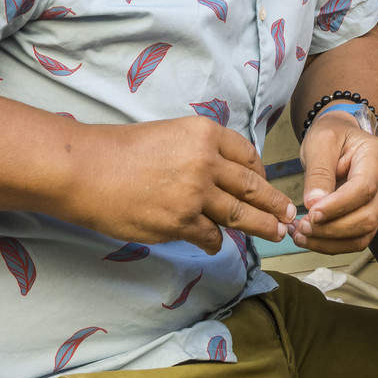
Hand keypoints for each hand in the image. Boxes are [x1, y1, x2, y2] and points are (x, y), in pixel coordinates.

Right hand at [59, 117, 294, 253]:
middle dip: (273, 203)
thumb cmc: (123, 151)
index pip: (246, 155)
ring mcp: (195, 194)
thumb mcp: (171, 134)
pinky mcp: (181, 222)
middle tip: (289, 215)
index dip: (260, 172)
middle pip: (251, 186)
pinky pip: (211, 236)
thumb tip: (224, 176)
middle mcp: (206, 161)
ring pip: (239, 215)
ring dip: (261, 227)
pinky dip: (216, 241)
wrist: (88, 170)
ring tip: (276, 234)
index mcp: (205, 133)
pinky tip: (217, 243)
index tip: (266, 184)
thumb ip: (201, 152)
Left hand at [289, 115, 377, 251]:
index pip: (364, 188)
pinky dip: (331, 244)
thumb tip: (314, 204)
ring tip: (300, 236)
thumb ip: (319, 172)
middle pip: (367, 217)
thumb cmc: (332, 134)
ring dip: (330, 242)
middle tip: (301, 227)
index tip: (311, 213)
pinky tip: (308, 239)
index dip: (338, 206)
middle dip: (332, 229)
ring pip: (362, 234)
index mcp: (377, 157)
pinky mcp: (366, 216)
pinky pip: (354, 239)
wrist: (338, 136)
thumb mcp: (321, 142)